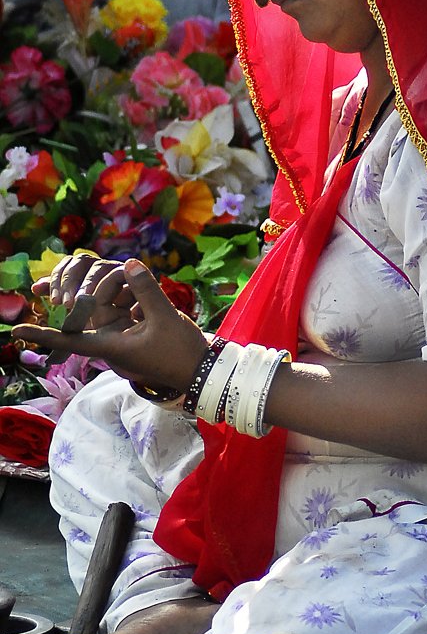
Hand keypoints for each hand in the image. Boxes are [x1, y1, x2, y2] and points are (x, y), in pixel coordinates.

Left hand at [14, 259, 207, 391]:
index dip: (42, 333)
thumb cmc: (180, 353)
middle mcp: (110, 340)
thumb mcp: (165, 319)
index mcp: (110, 345)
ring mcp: (122, 335)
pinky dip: (125, 294)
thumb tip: (128, 263)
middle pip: (85, 312)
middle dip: (77, 296)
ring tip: (132, 286)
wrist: (201, 370)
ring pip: (103, 305)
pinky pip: (121, 306)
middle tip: (75, 287)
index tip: (16, 330)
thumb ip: (146, 291)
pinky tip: (137, 288)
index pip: (69, 338)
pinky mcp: (135, 330)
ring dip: (110, 290)